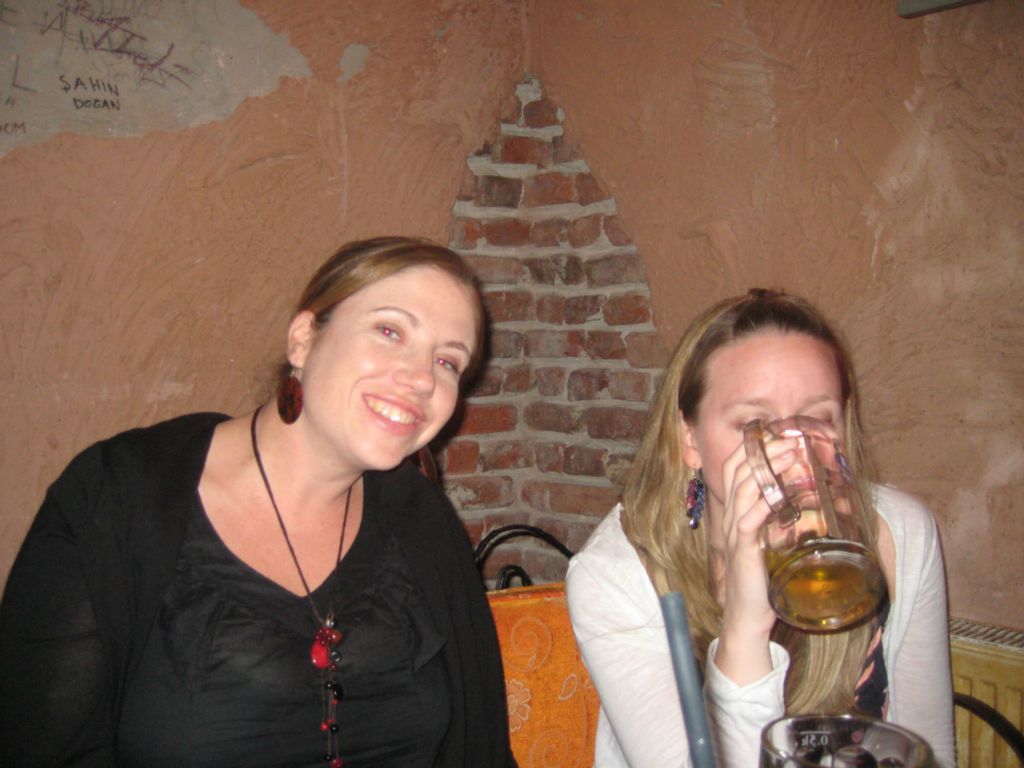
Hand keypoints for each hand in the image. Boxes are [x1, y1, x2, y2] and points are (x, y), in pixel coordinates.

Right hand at [713, 436, 796, 683]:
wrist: (747, 615)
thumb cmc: (761, 580)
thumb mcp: (767, 543)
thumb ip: (776, 522)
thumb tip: (802, 501)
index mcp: (734, 513)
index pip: (733, 470)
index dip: (751, 449)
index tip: (776, 435)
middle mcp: (729, 518)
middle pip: (738, 472)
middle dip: (764, 451)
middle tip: (790, 440)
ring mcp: (733, 533)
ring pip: (743, 490)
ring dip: (767, 469)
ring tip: (790, 455)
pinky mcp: (742, 550)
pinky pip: (747, 520)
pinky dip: (761, 503)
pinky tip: (775, 493)